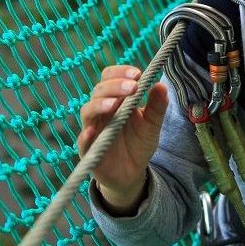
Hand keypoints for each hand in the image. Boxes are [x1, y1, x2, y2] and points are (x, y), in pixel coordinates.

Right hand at [77, 65, 168, 210]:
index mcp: (115, 100)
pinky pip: (82, 141)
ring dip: (100, 105)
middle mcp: (101, 111)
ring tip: (114, 104)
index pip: (110, 78)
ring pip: (87, 111)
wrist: (132, 172)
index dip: (120, 72)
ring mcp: (92, 129)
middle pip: (99, 91)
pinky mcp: (88, 149)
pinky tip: (92, 132)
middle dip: (115, 86)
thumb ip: (157, 106)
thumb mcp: (153, 124)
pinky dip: (86, 135)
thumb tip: (161, 84)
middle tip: (133, 87)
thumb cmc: (139, 143)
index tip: (137, 74)